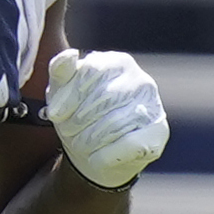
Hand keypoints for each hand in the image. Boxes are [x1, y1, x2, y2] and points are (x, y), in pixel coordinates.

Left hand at [44, 47, 167, 189]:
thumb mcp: (62, 93)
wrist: (96, 155)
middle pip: (103, 98)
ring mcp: (153, 107)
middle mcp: (141, 81)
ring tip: (80, 144)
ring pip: (115, 123)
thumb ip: (61, 71)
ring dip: (88, 140)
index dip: (69, 96)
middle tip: (67, 131)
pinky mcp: (158, 134)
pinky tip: (95, 159)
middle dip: (77, 120)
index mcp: (118, 63)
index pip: (91, 72)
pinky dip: (105, 156)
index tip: (55, 114)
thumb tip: (69, 54)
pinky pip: (129, 145)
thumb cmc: (79, 116)